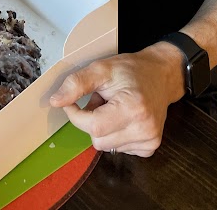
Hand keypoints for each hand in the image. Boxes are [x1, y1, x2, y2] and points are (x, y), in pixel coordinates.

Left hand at [49, 43, 185, 156]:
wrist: (161, 75)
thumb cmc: (131, 70)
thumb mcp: (101, 68)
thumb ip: (76, 84)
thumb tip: (56, 101)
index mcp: (133, 108)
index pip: (92, 126)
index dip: (76, 115)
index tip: (74, 102)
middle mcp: (144, 129)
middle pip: (98, 140)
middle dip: (92, 121)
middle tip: (102, 101)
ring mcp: (149, 141)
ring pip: (107, 146)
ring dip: (104, 128)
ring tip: (115, 108)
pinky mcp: (150, 148)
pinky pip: (119, 149)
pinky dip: (115, 134)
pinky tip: (124, 118)